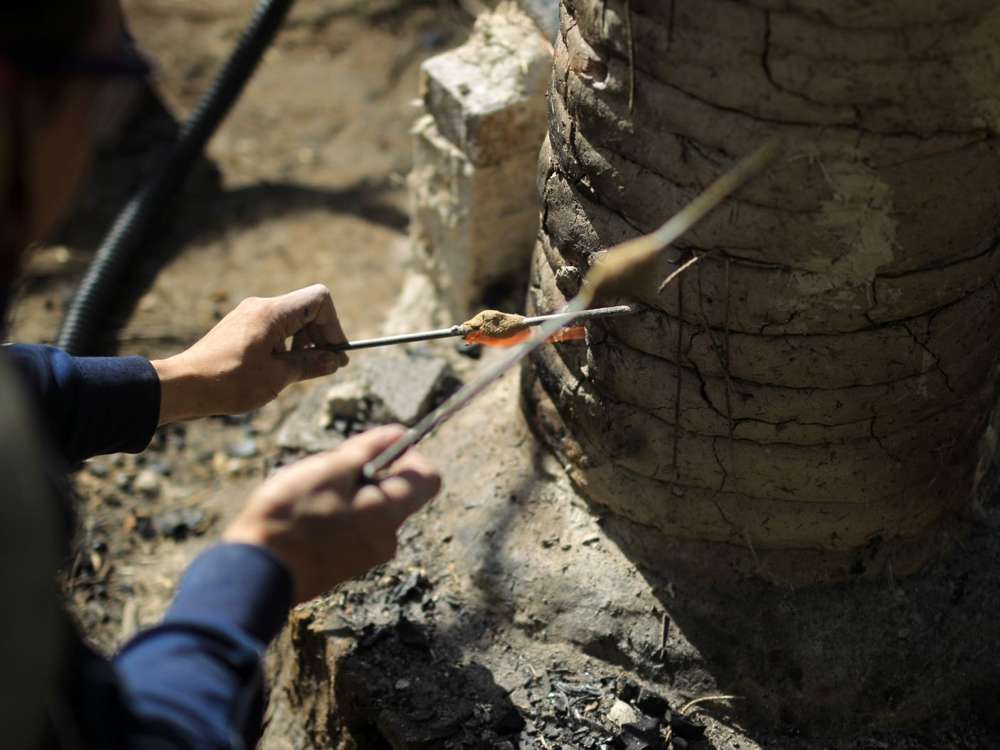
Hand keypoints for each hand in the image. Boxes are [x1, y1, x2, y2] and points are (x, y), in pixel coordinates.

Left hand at [152, 284, 349, 423]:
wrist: (183, 386)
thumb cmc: (229, 381)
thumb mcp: (277, 377)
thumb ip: (310, 365)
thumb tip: (335, 360)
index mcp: (273, 313)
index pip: (319, 300)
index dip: (334, 326)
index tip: (335, 354)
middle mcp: (261, 307)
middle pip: (307, 309)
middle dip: (321, 336)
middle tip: (324, 366)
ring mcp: (248, 316)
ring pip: (291, 320)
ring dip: (303, 343)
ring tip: (299, 372)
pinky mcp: (240, 328)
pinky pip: (274, 329)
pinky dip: (286, 346)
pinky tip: (278, 371)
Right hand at [222, 425, 440, 603]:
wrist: (256, 572)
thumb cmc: (291, 516)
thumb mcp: (330, 469)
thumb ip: (368, 450)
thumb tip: (400, 434)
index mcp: (389, 514)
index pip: (429, 479)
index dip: (409, 457)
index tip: (377, 450)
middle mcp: (386, 540)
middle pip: (395, 492)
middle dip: (368, 473)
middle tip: (329, 470)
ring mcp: (364, 557)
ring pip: (368, 510)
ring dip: (346, 493)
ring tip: (309, 493)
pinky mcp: (342, 567)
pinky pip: (351, 530)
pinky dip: (334, 515)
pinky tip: (303, 515)